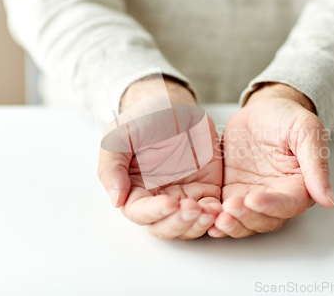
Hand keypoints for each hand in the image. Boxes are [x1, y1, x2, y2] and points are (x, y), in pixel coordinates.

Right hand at [98, 76, 222, 239]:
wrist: (174, 106)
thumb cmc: (144, 119)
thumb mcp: (120, 135)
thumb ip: (112, 166)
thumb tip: (116, 201)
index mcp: (134, 190)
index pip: (140, 213)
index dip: (154, 212)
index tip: (169, 202)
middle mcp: (158, 199)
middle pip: (165, 227)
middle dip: (179, 224)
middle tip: (193, 209)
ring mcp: (184, 197)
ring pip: (188, 226)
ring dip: (199, 224)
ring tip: (210, 211)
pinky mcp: (206, 191)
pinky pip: (211, 211)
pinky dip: (216, 214)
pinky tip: (221, 208)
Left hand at [210, 83, 333, 237]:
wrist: (261, 110)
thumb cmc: (286, 116)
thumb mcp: (305, 131)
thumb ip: (316, 165)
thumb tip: (329, 200)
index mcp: (299, 185)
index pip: (288, 205)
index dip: (271, 206)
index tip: (253, 199)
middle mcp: (276, 197)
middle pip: (264, 220)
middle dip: (246, 218)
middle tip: (229, 210)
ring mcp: (253, 196)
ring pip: (244, 221)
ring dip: (231, 223)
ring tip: (216, 217)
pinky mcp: (232, 192)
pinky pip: (225, 211)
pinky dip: (216, 217)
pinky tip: (205, 216)